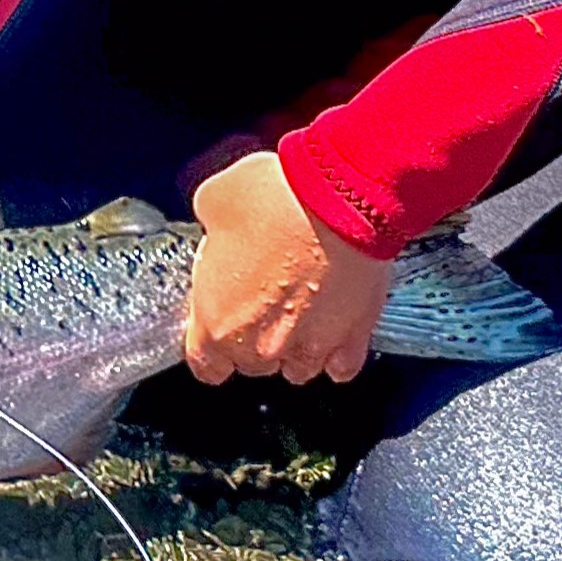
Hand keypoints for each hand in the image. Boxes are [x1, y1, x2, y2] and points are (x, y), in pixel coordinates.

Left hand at [183, 150, 391, 385]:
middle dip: (254, 335)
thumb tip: (219, 231)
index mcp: (217, 321)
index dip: (212, 345)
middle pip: (252, 363)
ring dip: (296, 344)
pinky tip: (333, 322)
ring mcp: (312, 346)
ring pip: (299, 367)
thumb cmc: (274, 198)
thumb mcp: (214, 202)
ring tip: (301, 305)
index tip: (219, 324)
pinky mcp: (355, 338)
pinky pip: (343, 364)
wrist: (340, 193)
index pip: (206, 364)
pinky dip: (338, 349)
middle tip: (262, 294)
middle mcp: (263, 345)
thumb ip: (211, 232)